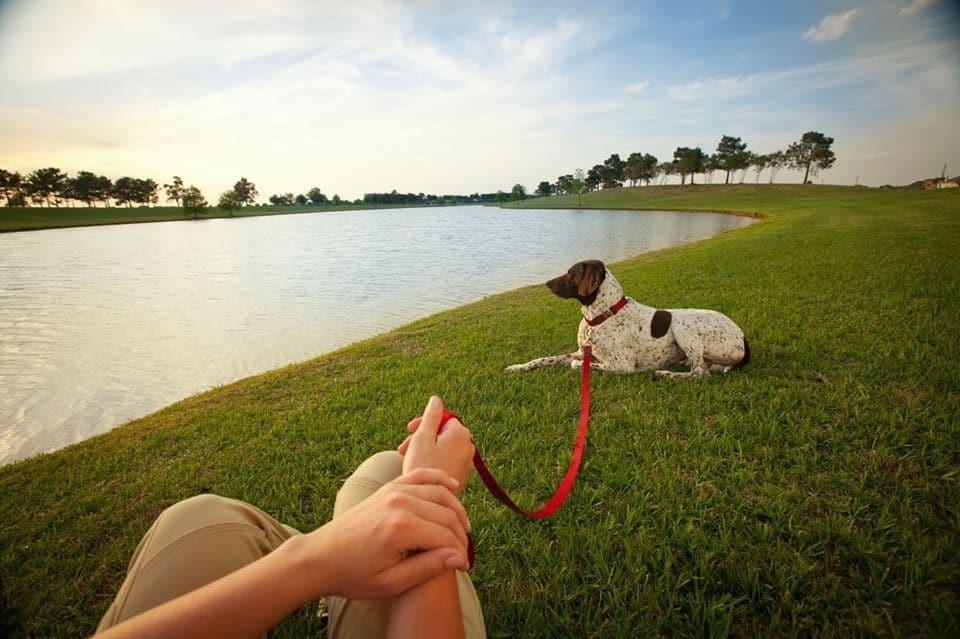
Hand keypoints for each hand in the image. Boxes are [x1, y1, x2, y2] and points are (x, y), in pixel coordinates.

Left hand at [298, 467, 470, 599]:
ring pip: (440, 493)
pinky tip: (453, 486)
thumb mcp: (390, 583)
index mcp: (401, 528)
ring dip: (456, 510)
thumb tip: (458, 557)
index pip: (446, 537)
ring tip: (463, 530)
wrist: (320, 557)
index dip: (460, 554)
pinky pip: (421, 475)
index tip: (463, 569)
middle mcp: (400, 503)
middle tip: (463, 555)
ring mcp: (393, 491)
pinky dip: (439, 479)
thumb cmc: (352, 575)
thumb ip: (426, 569)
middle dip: (460, 535)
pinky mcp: (388, 487)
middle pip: (447, 514)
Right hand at [398, 396, 474, 493]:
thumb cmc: (422, 468)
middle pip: (443, 432)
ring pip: (444, 447)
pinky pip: (448, 460)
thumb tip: (436, 398)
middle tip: (404, 448)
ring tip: (408, 459)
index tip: (409, 431)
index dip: (423, 423)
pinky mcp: (463, 475)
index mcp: (461, 433)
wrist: (428, 501)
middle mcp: (468, 446)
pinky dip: (434, 460)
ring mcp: (467, 462)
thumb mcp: (422, 437)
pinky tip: (420, 469)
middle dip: (423, 437)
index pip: (442, 417)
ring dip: (426, 449)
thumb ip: (430, 416)